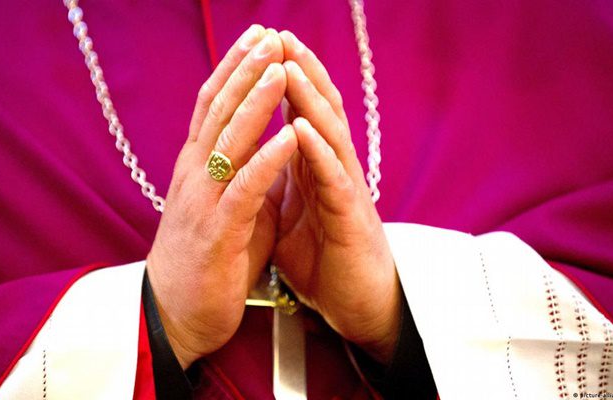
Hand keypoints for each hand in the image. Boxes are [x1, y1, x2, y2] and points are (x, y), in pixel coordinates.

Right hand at [146, 26, 296, 368]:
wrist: (175, 314)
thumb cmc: (207, 260)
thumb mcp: (227, 206)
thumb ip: (246, 173)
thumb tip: (273, 146)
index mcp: (197, 167)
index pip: (212, 106)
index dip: (234, 70)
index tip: (257, 37)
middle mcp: (194, 175)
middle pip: (218, 112)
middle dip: (245, 71)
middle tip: (269, 36)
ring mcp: (203, 201)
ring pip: (228, 142)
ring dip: (256, 104)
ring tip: (279, 69)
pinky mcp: (218, 232)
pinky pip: (244, 190)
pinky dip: (266, 161)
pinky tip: (286, 138)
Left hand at [274, 31, 401, 363]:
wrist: (356, 305)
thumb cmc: (324, 258)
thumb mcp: (292, 213)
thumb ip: (279, 181)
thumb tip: (256, 157)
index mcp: (314, 167)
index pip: (301, 111)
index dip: (284, 78)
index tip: (261, 46)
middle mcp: (334, 170)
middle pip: (319, 110)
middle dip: (299, 70)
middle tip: (278, 35)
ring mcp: (345, 191)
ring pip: (330, 136)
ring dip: (309, 100)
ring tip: (289, 66)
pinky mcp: (351, 220)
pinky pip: (334, 181)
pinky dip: (318, 153)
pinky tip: (302, 129)